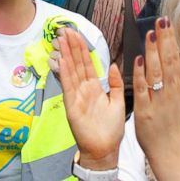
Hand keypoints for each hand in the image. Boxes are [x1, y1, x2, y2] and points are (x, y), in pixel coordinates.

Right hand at [58, 30, 123, 170]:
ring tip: (61, 39)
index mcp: (95, 88)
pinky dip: (65, 72)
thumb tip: (114, 65)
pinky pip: (68, 85)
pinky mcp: (72, 105)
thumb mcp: (118, 102)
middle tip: (66, 30)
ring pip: (71, 70)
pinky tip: (62, 60)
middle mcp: (84, 89)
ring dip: (66, 54)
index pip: (87, 64)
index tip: (78, 35)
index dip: (83, 49)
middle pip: (77, 63)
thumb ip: (116, 83)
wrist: (105, 150)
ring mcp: (77, 96)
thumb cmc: (110, 131)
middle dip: (72, 46)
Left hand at [134, 18, 179, 159]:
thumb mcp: (177, 98)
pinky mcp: (145, 111)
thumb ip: (174, 78)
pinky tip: (138, 61)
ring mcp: (158, 101)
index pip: (175, 59)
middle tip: (162, 21)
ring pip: (156, 73)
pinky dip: (140, 75)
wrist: (169, 151)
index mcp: (177, 88)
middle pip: (168, 62)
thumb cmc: (170, 123)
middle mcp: (170, 93)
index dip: (171, 40)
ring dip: (153, 53)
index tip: (168, 23)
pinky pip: (142, 90)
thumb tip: (176, 56)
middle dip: (165, 40)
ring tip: (151, 34)